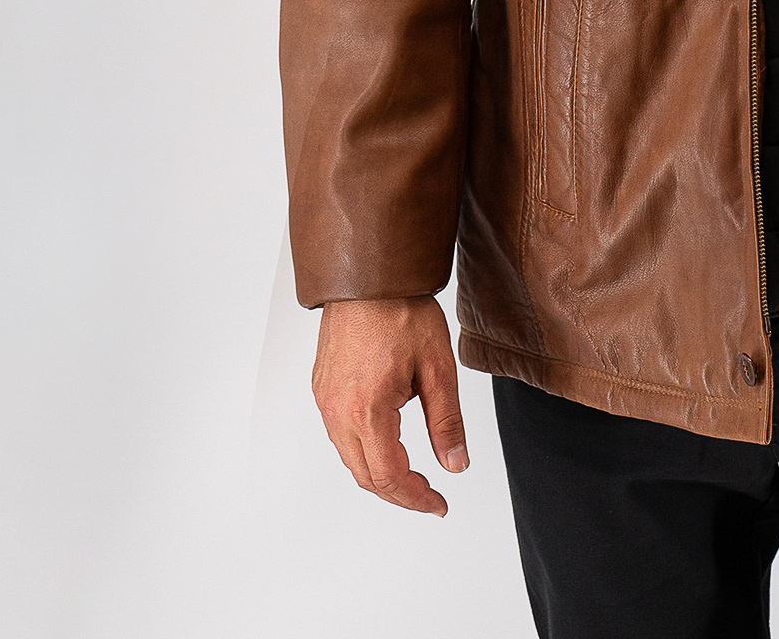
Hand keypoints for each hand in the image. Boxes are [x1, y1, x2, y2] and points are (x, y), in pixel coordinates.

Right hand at [311, 294, 468, 514]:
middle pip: (365, 476)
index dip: (416, 498)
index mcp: (367, 410)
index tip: (439, 504)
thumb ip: (447, 422)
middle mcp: (337, 411)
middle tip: (430, 496)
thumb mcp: (438, 367)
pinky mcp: (322, 387)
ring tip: (413, 474)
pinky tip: (388, 443)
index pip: (389, 477)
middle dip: (399, 493)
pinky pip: (339, 435)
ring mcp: (325, 399)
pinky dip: (363, 450)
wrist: (370, 274)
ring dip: (380, 474)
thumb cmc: (402, 310)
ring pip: (350, 458)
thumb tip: (456, 465)